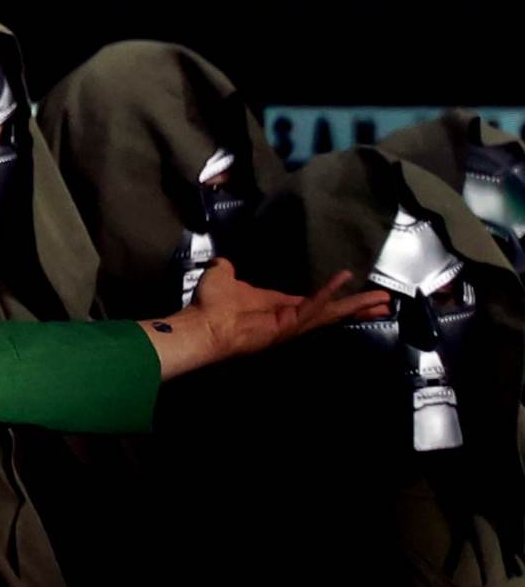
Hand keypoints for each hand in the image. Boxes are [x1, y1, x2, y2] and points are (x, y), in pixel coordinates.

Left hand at [145, 258, 391, 379]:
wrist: (200, 324)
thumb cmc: (210, 304)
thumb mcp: (222, 276)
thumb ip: (228, 269)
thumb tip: (224, 261)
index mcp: (280, 307)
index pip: (316, 302)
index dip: (336, 297)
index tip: (355, 291)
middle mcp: (290, 317)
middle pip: (332, 311)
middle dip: (358, 306)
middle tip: (386, 301)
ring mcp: (291, 324)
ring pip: (330, 313)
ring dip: (356, 305)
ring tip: (383, 299)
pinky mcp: (287, 325)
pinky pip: (311, 307)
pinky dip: (327, 294)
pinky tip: (345, 281)